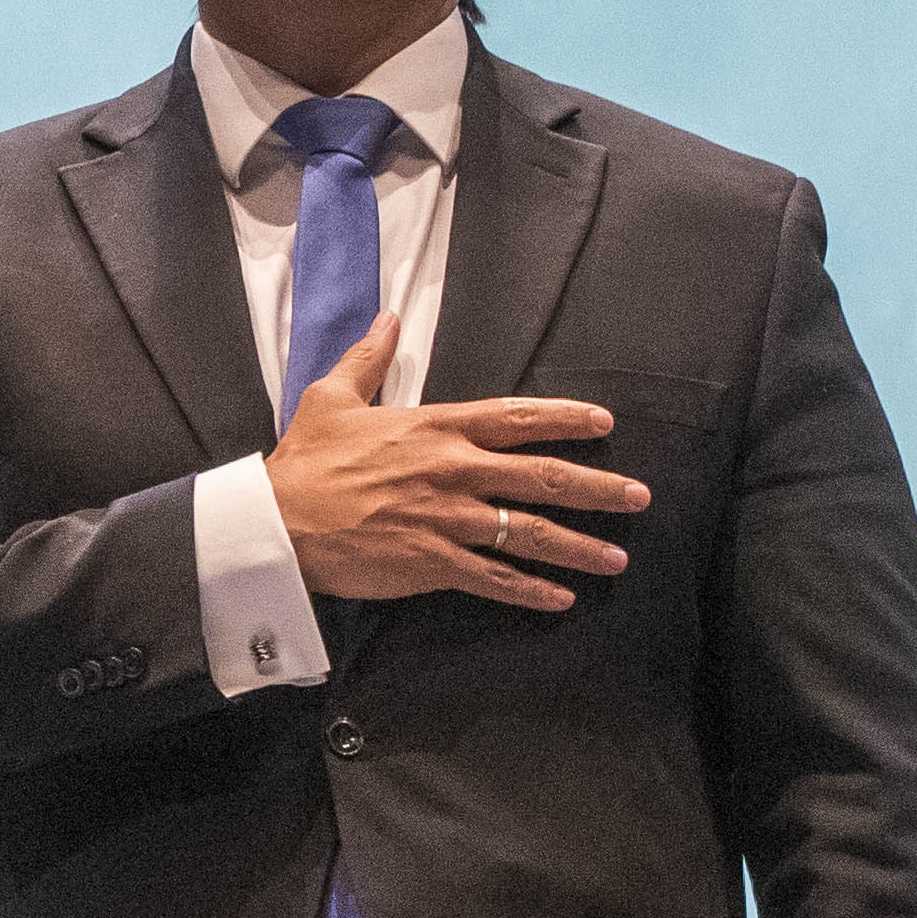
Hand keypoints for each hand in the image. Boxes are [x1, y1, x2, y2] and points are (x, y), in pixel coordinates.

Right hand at [267, 314, 644, 608]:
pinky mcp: (434, 562)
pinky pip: (496, 579)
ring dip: (579, 547)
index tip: (603, 424)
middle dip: (598, 487)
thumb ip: (368, 358)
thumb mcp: (332, 396)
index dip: (564, 419)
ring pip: (530, 532)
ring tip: (617, 558)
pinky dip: (532, 590)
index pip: (514, 417)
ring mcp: (447, 519)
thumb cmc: (304, 460)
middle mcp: (452, 471)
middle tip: (638, 496)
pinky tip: (562, 599)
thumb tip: (388, 318)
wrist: (278, 521)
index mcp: (434, 429)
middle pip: (541, 477)